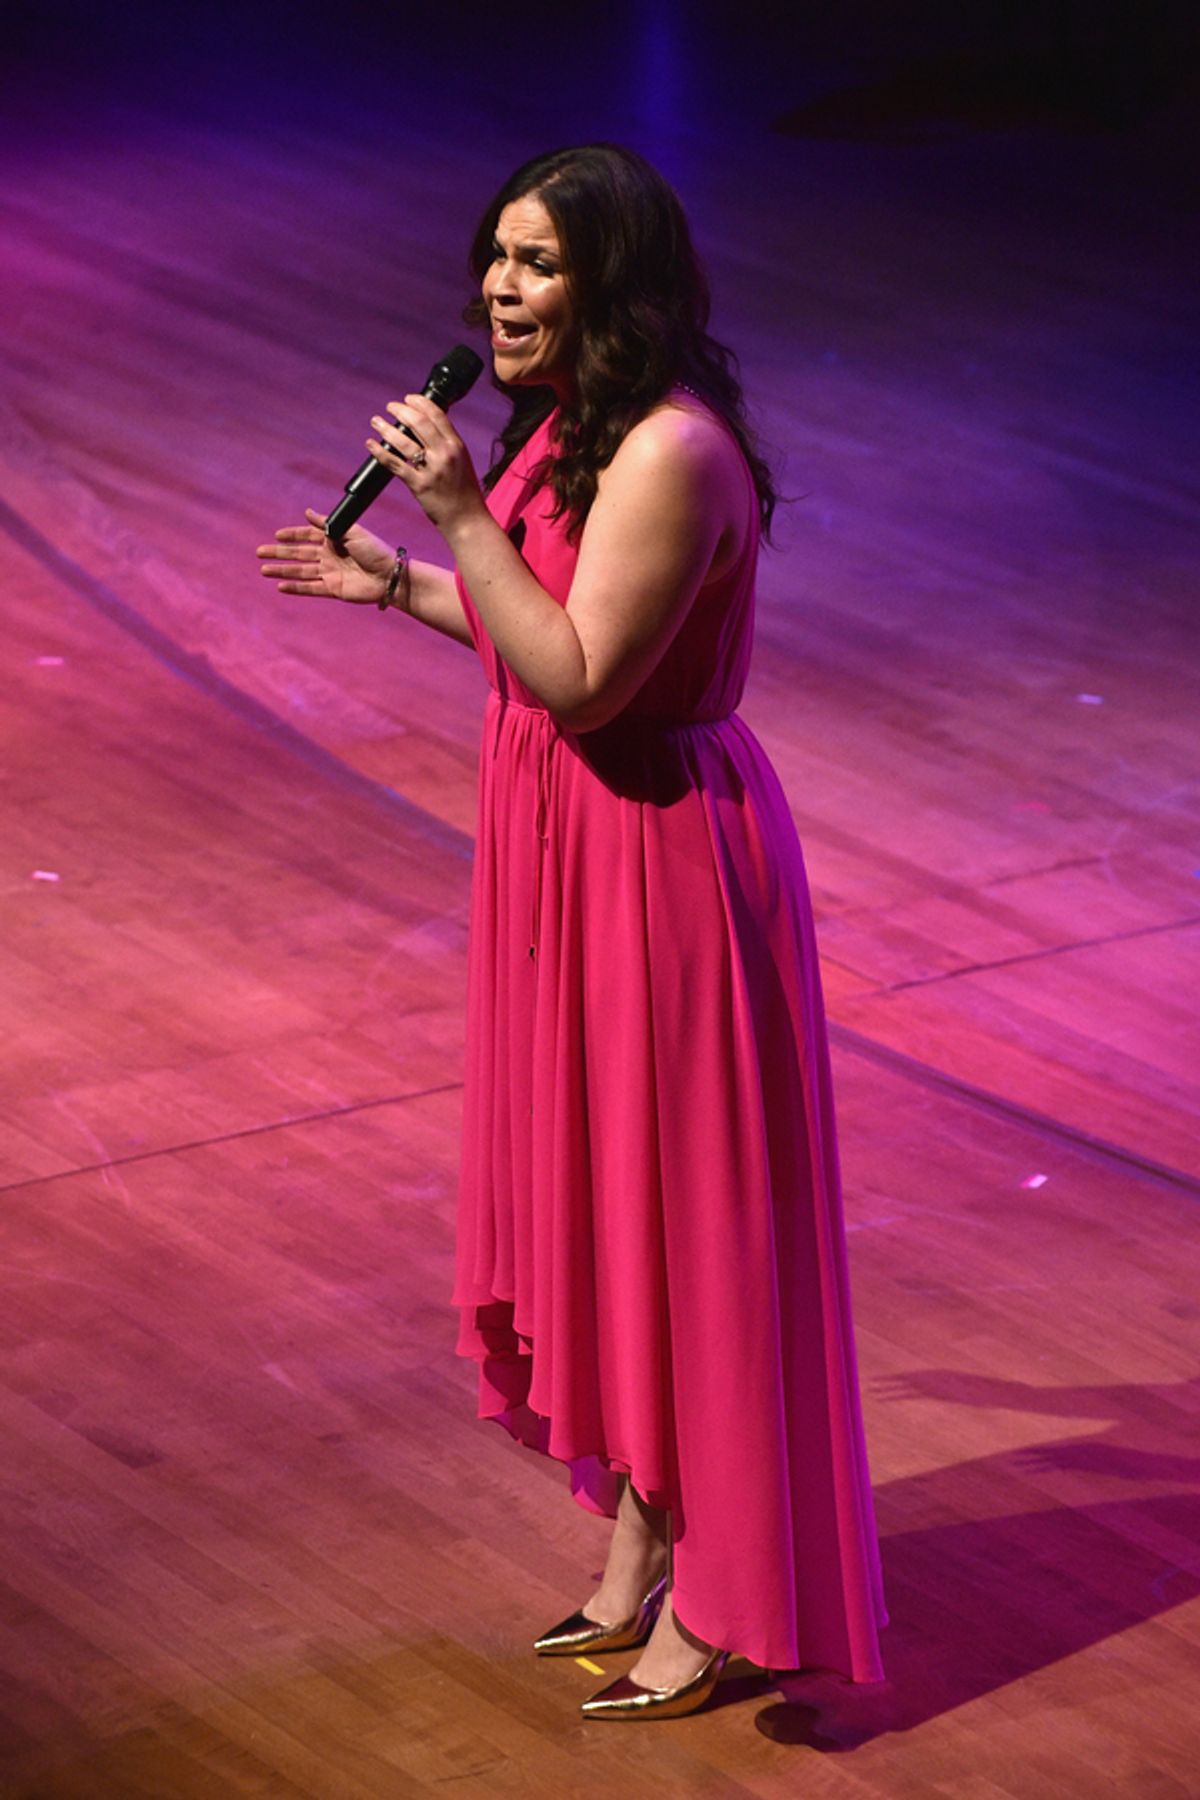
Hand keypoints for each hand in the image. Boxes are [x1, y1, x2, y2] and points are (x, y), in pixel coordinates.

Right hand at [256, 508, 394, 604]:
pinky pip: (310, 588)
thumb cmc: (375, 550)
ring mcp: (330, 573)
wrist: (389, 576)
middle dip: (279, 553)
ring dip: (282, 570)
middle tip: (259, 552)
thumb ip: (328, 524)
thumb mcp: (352, 531)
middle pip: (298, 553)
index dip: (292, 535)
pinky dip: (295, 587)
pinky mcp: (333, 590)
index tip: (277, 535)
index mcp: (334, 540)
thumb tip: (307, 512)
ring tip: (263, 569)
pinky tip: (280, 585)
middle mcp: (329, 556)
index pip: (307, 535)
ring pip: (300, 571)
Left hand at [368, 394, 487, 540]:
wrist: (467, 519)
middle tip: (390, 407)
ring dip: (385, 428)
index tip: (408, 398)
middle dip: (400, 410)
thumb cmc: (464, 492)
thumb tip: (427, 427)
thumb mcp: (462, 461)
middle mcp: (444, 454)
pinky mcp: (419, 485)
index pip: (437, 415)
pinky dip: (380, 452)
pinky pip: (394, 464)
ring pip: (403, 441)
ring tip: (376, 421)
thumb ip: (447, 444)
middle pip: (418, 422)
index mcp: (456, 445)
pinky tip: (371, 444)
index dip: (419, 402)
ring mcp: (431, 470)